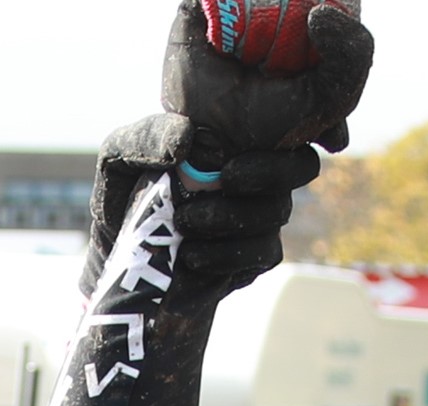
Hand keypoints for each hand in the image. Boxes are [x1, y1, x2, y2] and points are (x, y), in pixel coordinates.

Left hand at [83, 0, 372, 300]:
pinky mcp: (251, 259)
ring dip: (235, 217)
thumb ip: (148, 137)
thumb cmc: (124, 194)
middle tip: (226, 178)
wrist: (119, 257)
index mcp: (237, 138)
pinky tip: (192, 257)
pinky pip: (264, 254)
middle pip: (301, 167)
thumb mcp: (119, 157)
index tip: (272, 144)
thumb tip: (189, 139)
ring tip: (186, 224)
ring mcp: (258, 218)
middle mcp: (257, 174)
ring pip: (278, 212)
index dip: (308, 127)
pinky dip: (229, 256)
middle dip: (270, 172)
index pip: (289, 125)